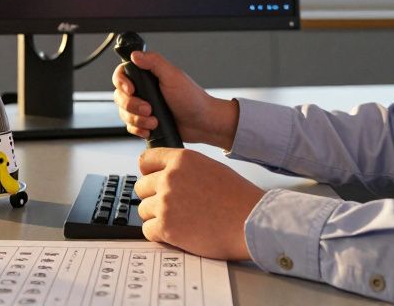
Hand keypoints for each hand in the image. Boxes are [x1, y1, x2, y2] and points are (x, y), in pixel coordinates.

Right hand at [111, 51, 237, 147]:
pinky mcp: (146, 122)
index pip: (123, 74)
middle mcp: (145, 90)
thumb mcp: (173, 76)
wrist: (203, 123)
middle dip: (132, 105)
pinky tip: (151, 128)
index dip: (121, 82)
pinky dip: (138, 129)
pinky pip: (131, 127)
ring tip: (154, 121)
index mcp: (149, 76)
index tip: (131, 89)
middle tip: (149, 108)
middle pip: (120, 96)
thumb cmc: (192, 99)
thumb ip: (154, 62)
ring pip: (124, 113)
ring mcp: (144, 107)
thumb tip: (135, 54)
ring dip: (137, 119)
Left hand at [134, 148, 262, 260]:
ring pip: (143, 209)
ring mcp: (166, 202)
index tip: (152, 182)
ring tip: (180, 221)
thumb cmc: (237, 198)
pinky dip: (159, 234)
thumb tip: (165, 173)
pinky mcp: (166, 226)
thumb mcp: (210, 168)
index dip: (148, 173)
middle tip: (172, 207)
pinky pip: (148, 230)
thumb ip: (185, 169)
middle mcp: (170, 177)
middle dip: (153, 197)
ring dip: (157, 217)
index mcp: (182, 159)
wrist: (251, 223)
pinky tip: (177, 233)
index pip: (145, 161)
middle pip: (141, 187)